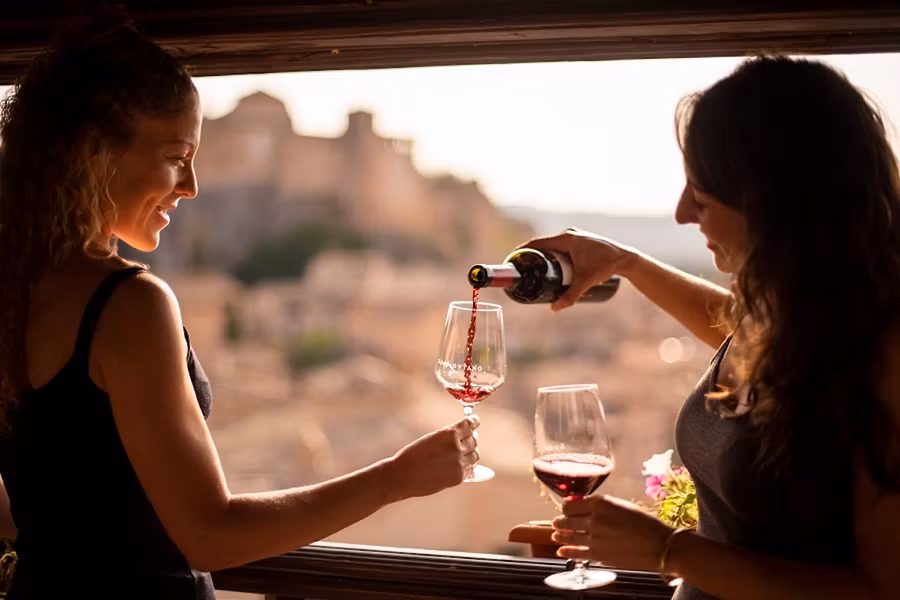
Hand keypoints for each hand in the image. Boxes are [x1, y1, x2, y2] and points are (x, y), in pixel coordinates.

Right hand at [386, 415, 479, 500]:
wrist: (402, 476)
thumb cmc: (412, 455)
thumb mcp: (431, 438)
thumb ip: (448, 436)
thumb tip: (462, 434)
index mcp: (449, 433)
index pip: (470, 425)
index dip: (474, 422)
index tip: (475, 421)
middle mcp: (457, 447)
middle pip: (474, 440)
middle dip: (471, 438)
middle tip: (469, 438)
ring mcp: (459, 463)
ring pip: (475, 455)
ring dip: (470, 452)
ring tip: (462, 452)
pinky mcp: (458, 477)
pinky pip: (470, 469)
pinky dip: (466, 466)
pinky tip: (458, 465)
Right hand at [518, 228, 633, 311]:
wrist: (625, 259)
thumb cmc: (605, 267)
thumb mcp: (584, 283)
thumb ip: (569, 297)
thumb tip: (553, 309)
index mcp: (566, 238)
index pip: (537, 243)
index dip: (523, 251)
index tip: (513, 260)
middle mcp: (569, 234)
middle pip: (544, 245)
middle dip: (533, 257)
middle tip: (524, 271)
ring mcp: (575, 236)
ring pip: (553, 246)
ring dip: (543, 256)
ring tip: (535, 270)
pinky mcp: (580, 240)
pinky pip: (561, 245)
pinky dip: (553, 253)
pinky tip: (550, 262)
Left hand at [551, 495, 672, 571]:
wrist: (660, 546)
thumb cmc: (646, 523)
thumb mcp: (621, 505)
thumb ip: (600, 505)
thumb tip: (581, 505)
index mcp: (600, 503)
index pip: (570, 505)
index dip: (566, 508)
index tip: (566, 509)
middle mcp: (594, 519)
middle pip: (567, 520)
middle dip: (560, 522)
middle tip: (557, 522)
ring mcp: (594, 538)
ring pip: (569, 536)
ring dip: (560, 536)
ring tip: (556, 536)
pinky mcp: (598, 555)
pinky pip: (576, 553)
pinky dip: (567, 552)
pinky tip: (562, 551)